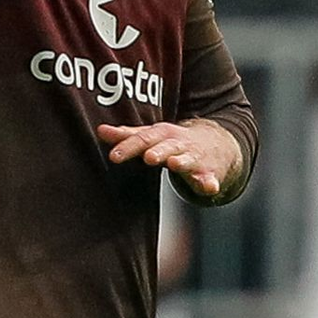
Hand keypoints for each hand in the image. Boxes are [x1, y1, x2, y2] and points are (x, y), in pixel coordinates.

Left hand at [98, 119, 242, 199]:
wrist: (217, 143)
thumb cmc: (175, 142)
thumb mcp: (153, 136)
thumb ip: (128, 136)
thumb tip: (100, 130)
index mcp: (163, 134)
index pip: (144, 138)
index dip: (129, 147)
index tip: (114, 156)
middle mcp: (179, 144)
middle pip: (167, 147)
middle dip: (159, 151)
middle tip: (149, 157)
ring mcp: (195, 158)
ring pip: (188, 159)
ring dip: (183, 161)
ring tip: (175, 164)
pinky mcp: (209, 173)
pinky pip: (210, 179)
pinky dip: (210, 183)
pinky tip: (210, 187)